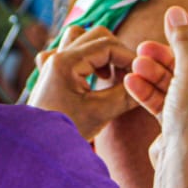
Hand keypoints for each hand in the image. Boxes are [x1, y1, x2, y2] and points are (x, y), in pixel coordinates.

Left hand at [27, 25, 137, 140]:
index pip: (108, 45)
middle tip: (128, 75)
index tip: (142, 73)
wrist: (37, 151)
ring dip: (98, 50)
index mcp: (66, 63)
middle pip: (96, 36)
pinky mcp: (49, 73)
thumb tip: (149, 84)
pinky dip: (81, 56)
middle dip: (117, 52)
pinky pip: (64, 50)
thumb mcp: (100, 114)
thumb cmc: (66, 133)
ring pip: (79, 37)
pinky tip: (88, 77)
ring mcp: (51, 63)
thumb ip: (126, 96)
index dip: (129, 57)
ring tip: (107, 75)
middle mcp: (56, 57)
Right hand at [123, 6, 187, 168]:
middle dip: (166, 56)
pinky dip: (151, 92)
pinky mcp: (186, 126)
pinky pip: (169, 102)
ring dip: (154, 73)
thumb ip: (183, 39)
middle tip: (144, 46)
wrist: (184, 167)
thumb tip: (176, 10)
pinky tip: (131, 83)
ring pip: (178, 84)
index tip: (170, 25)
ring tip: (135, 64)